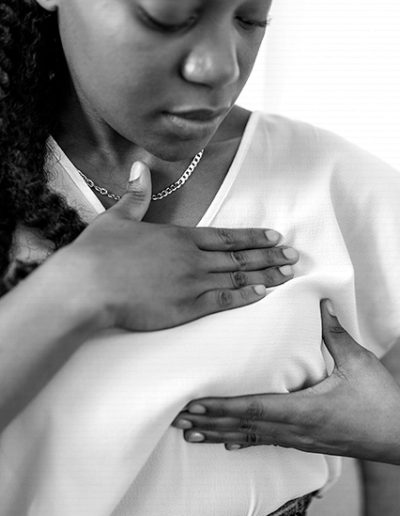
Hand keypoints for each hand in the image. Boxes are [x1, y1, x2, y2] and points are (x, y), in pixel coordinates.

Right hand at [55, 161, 298, 330]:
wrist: (88, 285)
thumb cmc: (99, 252)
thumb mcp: (117, 217)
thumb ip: (136, 194)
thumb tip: (139, 165)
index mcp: (179, 236)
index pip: (226, 236)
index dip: (252, 237)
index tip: (275, 237)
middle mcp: (192, 257)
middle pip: (239, 256)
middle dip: (268, 256)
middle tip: (293, 256)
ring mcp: (192, 282)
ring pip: (237, 278)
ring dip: (265, 275)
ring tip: (287, 274)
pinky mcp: (186, 307)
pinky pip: (222, 301)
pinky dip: (244, 297)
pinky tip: (262, 294)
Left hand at [173, 300, 399, 463]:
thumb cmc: (381, 402)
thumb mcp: (358, 363)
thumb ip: (334, 334)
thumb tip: (320, 303)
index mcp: (305, 410)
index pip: (254, 409)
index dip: (222, 409)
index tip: (196, 406)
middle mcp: (295, 429)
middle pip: (244, 427)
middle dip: (209, 423)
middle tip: (179, 418)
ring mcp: (298, 439)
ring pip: (250, 438)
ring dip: (219, 434)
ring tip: (191, 432)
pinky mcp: (304, 442)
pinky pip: (265, 442)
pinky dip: (241, 440)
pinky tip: (226, 442)